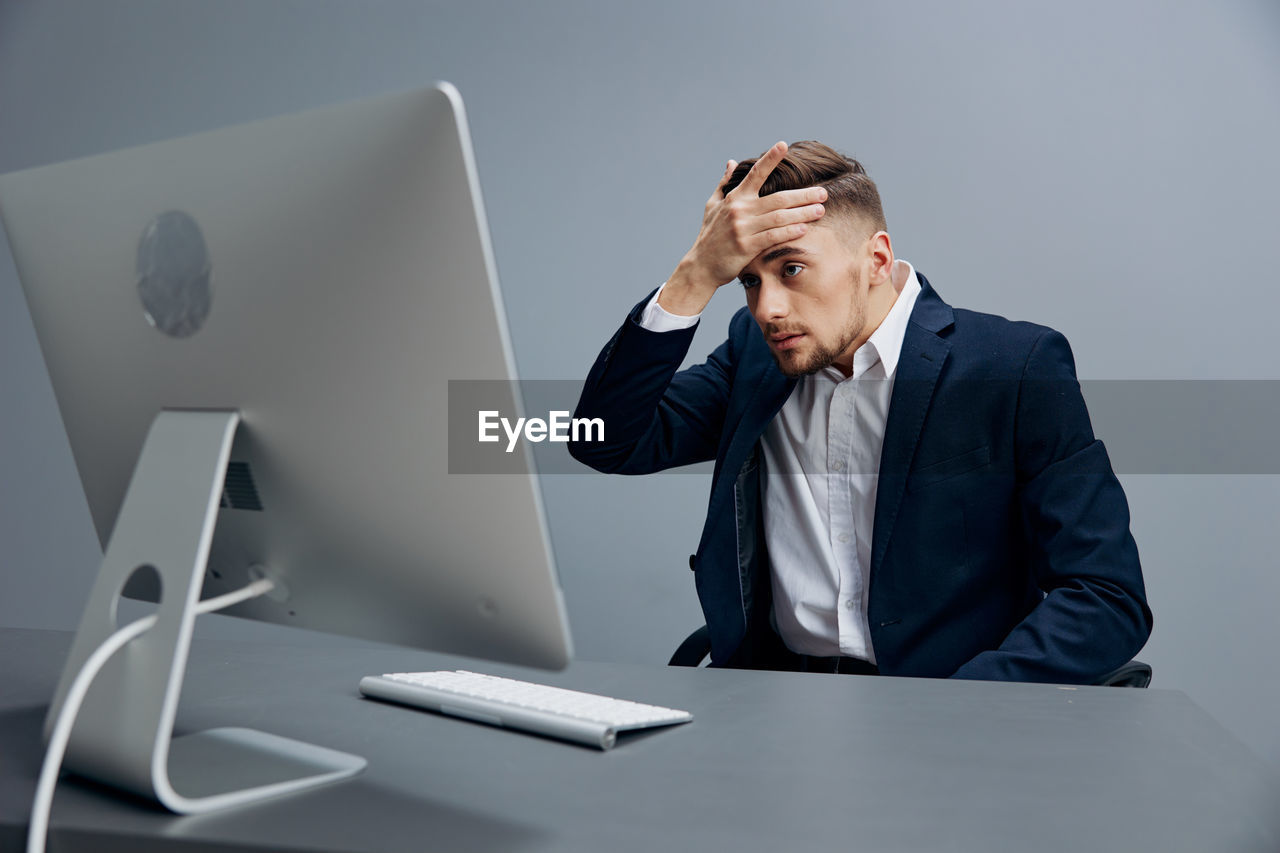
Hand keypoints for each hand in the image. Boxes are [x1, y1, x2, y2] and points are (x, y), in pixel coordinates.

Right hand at [659, 141, 826, 315]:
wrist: (701, 266)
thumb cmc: (710, 236)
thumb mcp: (713, 206)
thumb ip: (724, 184)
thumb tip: (731, 163)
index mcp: (734, 198)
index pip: (755, 173)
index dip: (770, 159)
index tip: (783, 145)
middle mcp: (739, 209)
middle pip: (778, 198)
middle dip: (803, 195)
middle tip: (823, 193)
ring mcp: (742, 228)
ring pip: (779, 217)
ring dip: (802, 213)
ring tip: (820, 210)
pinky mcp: (746, 246)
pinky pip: (772, 237)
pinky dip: (789, 232)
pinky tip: (804, 229)